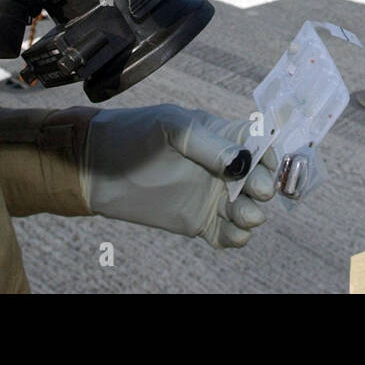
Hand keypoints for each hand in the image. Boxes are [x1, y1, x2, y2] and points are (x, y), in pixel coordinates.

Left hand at [84, 104, 276, 247]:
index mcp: (222, 137)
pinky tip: (234, 234)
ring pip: (246, 209)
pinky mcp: (199, 221)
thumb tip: (242, 161)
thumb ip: (208, 143)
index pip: (259, 145)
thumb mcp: (171, 128)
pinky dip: (236, 237)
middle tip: (257, 192)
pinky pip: (227, 233)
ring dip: (252, 214)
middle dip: (263, 187)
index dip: (268, 156)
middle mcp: (222, 167)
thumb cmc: (133, 134)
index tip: (266, 166)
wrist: (96, 166)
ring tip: (244, 216)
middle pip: (258, 180)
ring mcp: (212, 195)